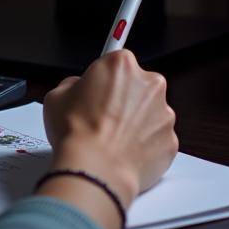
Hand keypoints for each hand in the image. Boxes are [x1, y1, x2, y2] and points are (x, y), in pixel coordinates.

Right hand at [42, 50, 176, 207]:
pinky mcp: (171, 140)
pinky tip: (123, 152)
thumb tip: (81, 90)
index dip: (106, 72)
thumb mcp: (57, 95)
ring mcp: (164, 113)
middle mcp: (148, 83)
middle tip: (100, 115)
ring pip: (149, 112)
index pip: (116, 58)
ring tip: (110, 138)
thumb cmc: (76, 132)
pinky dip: (144, 144)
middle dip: (122, 97)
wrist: (95, 170)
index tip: (113, 67)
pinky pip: (157, 137)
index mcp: (120, 64)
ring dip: (135, 121)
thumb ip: (74, 85)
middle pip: (137, 84)